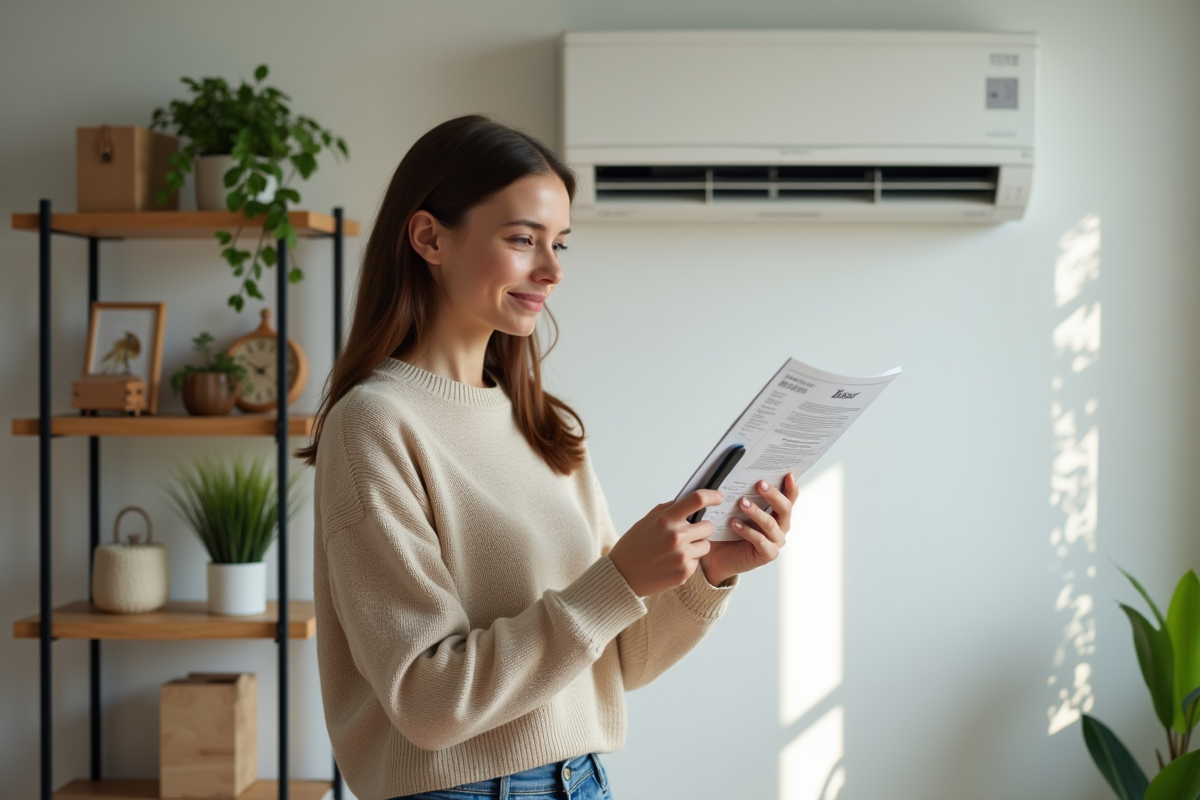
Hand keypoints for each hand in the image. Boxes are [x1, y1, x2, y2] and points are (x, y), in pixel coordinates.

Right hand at [608, 489, 723, 596]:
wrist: (622, 575)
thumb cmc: (634, 545)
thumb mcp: (647, 520)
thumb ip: (669, 510)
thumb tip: (690, 501)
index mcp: (665, 519)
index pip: (697, 500)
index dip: (712, 496)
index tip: (718, 497)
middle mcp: (676, 537)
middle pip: (708, 526)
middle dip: (701, 528)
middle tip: (689, 532)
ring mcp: (681, 556)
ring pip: (706, 545)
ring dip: (697, 545)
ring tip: (678, 549)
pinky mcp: (684, 573)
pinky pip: (697, 561)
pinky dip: (689, 560)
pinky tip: (672, 562)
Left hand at [700, 474, 798, 586]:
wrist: (717, 556)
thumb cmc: (727, 530)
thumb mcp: (734, 509)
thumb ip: (742, 495)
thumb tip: (737, 474)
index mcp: (777, 513)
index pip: (789, 498)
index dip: (791, 487)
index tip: (788, 474)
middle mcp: (781, 527)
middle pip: (785, 508)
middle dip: (773, 495)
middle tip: (760, 484)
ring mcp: (775, 541)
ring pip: (770, 524)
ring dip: (756, 512)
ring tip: (742, 502)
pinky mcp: (767, 554)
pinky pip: (760, 540)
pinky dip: (747, 531)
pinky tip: (734, 523)